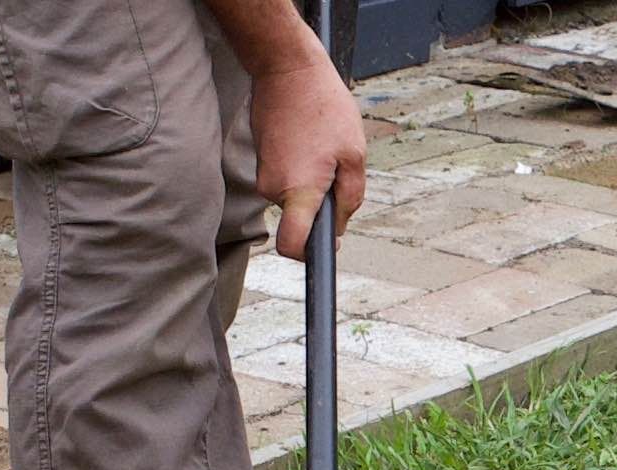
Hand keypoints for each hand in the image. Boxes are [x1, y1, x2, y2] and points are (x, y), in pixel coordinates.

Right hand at [250, 51, 367, 258]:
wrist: (286, 67)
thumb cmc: (323, 105)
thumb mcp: (354, 154)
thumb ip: (350, 199)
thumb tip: (338, 230)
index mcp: (298, 192)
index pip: (292, 246)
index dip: (309, 256)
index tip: (325, 247)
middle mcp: (274, 190)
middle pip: (300, 220)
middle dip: (321, 205)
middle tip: (335, 169)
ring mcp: (263, 176)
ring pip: (295, 198)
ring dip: (313, 182)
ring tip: (321, 146)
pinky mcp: (262, 161)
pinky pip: (287, 179)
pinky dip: (302, 167)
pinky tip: (309, 139)